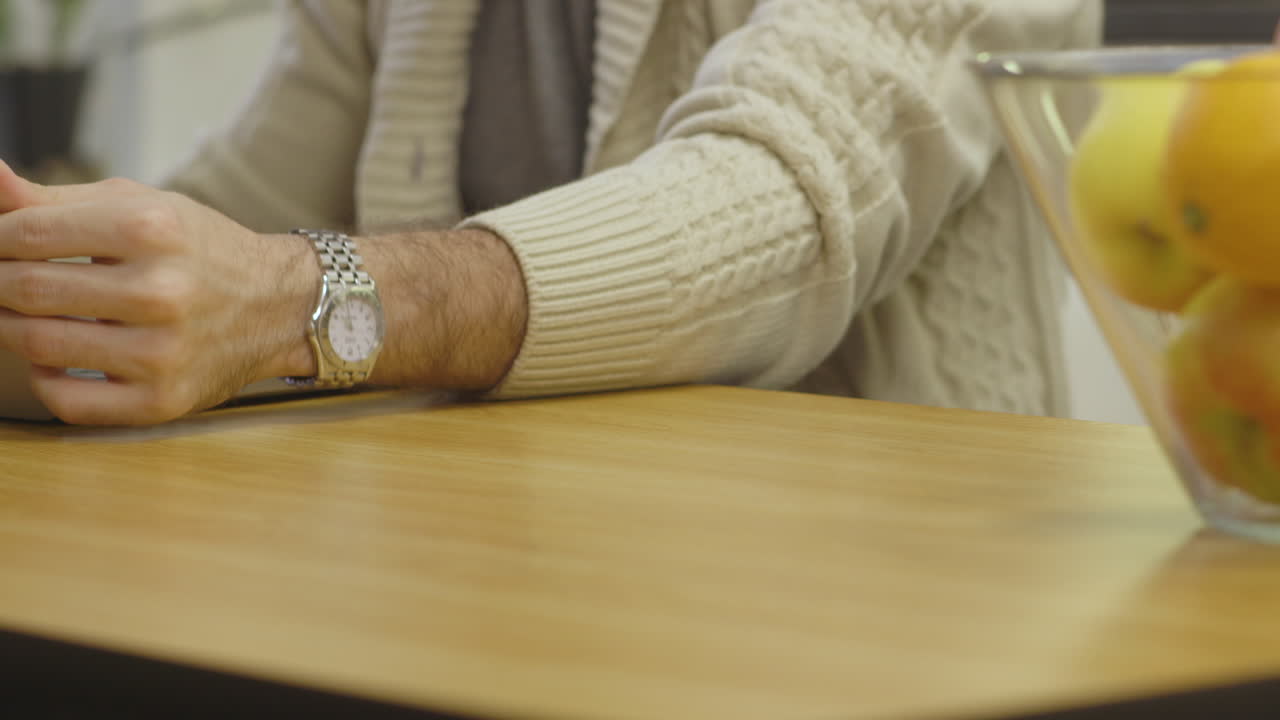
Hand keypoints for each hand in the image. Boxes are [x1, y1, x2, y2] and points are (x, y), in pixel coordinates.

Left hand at [0, 162, 314, 424]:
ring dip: (11, 328)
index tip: (2, 245)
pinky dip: (44, 378)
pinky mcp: (161, 400)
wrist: (278, 307)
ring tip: (23, 314)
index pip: (27, 235)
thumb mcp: (139, 207)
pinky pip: (67, 400)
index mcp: (150, 230)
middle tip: (6, 281)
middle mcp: (158, 291)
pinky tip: (57, 358)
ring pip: (36, 345)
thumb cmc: (199, 251)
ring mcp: (160, 352)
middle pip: (26, 289)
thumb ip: (55, 199)